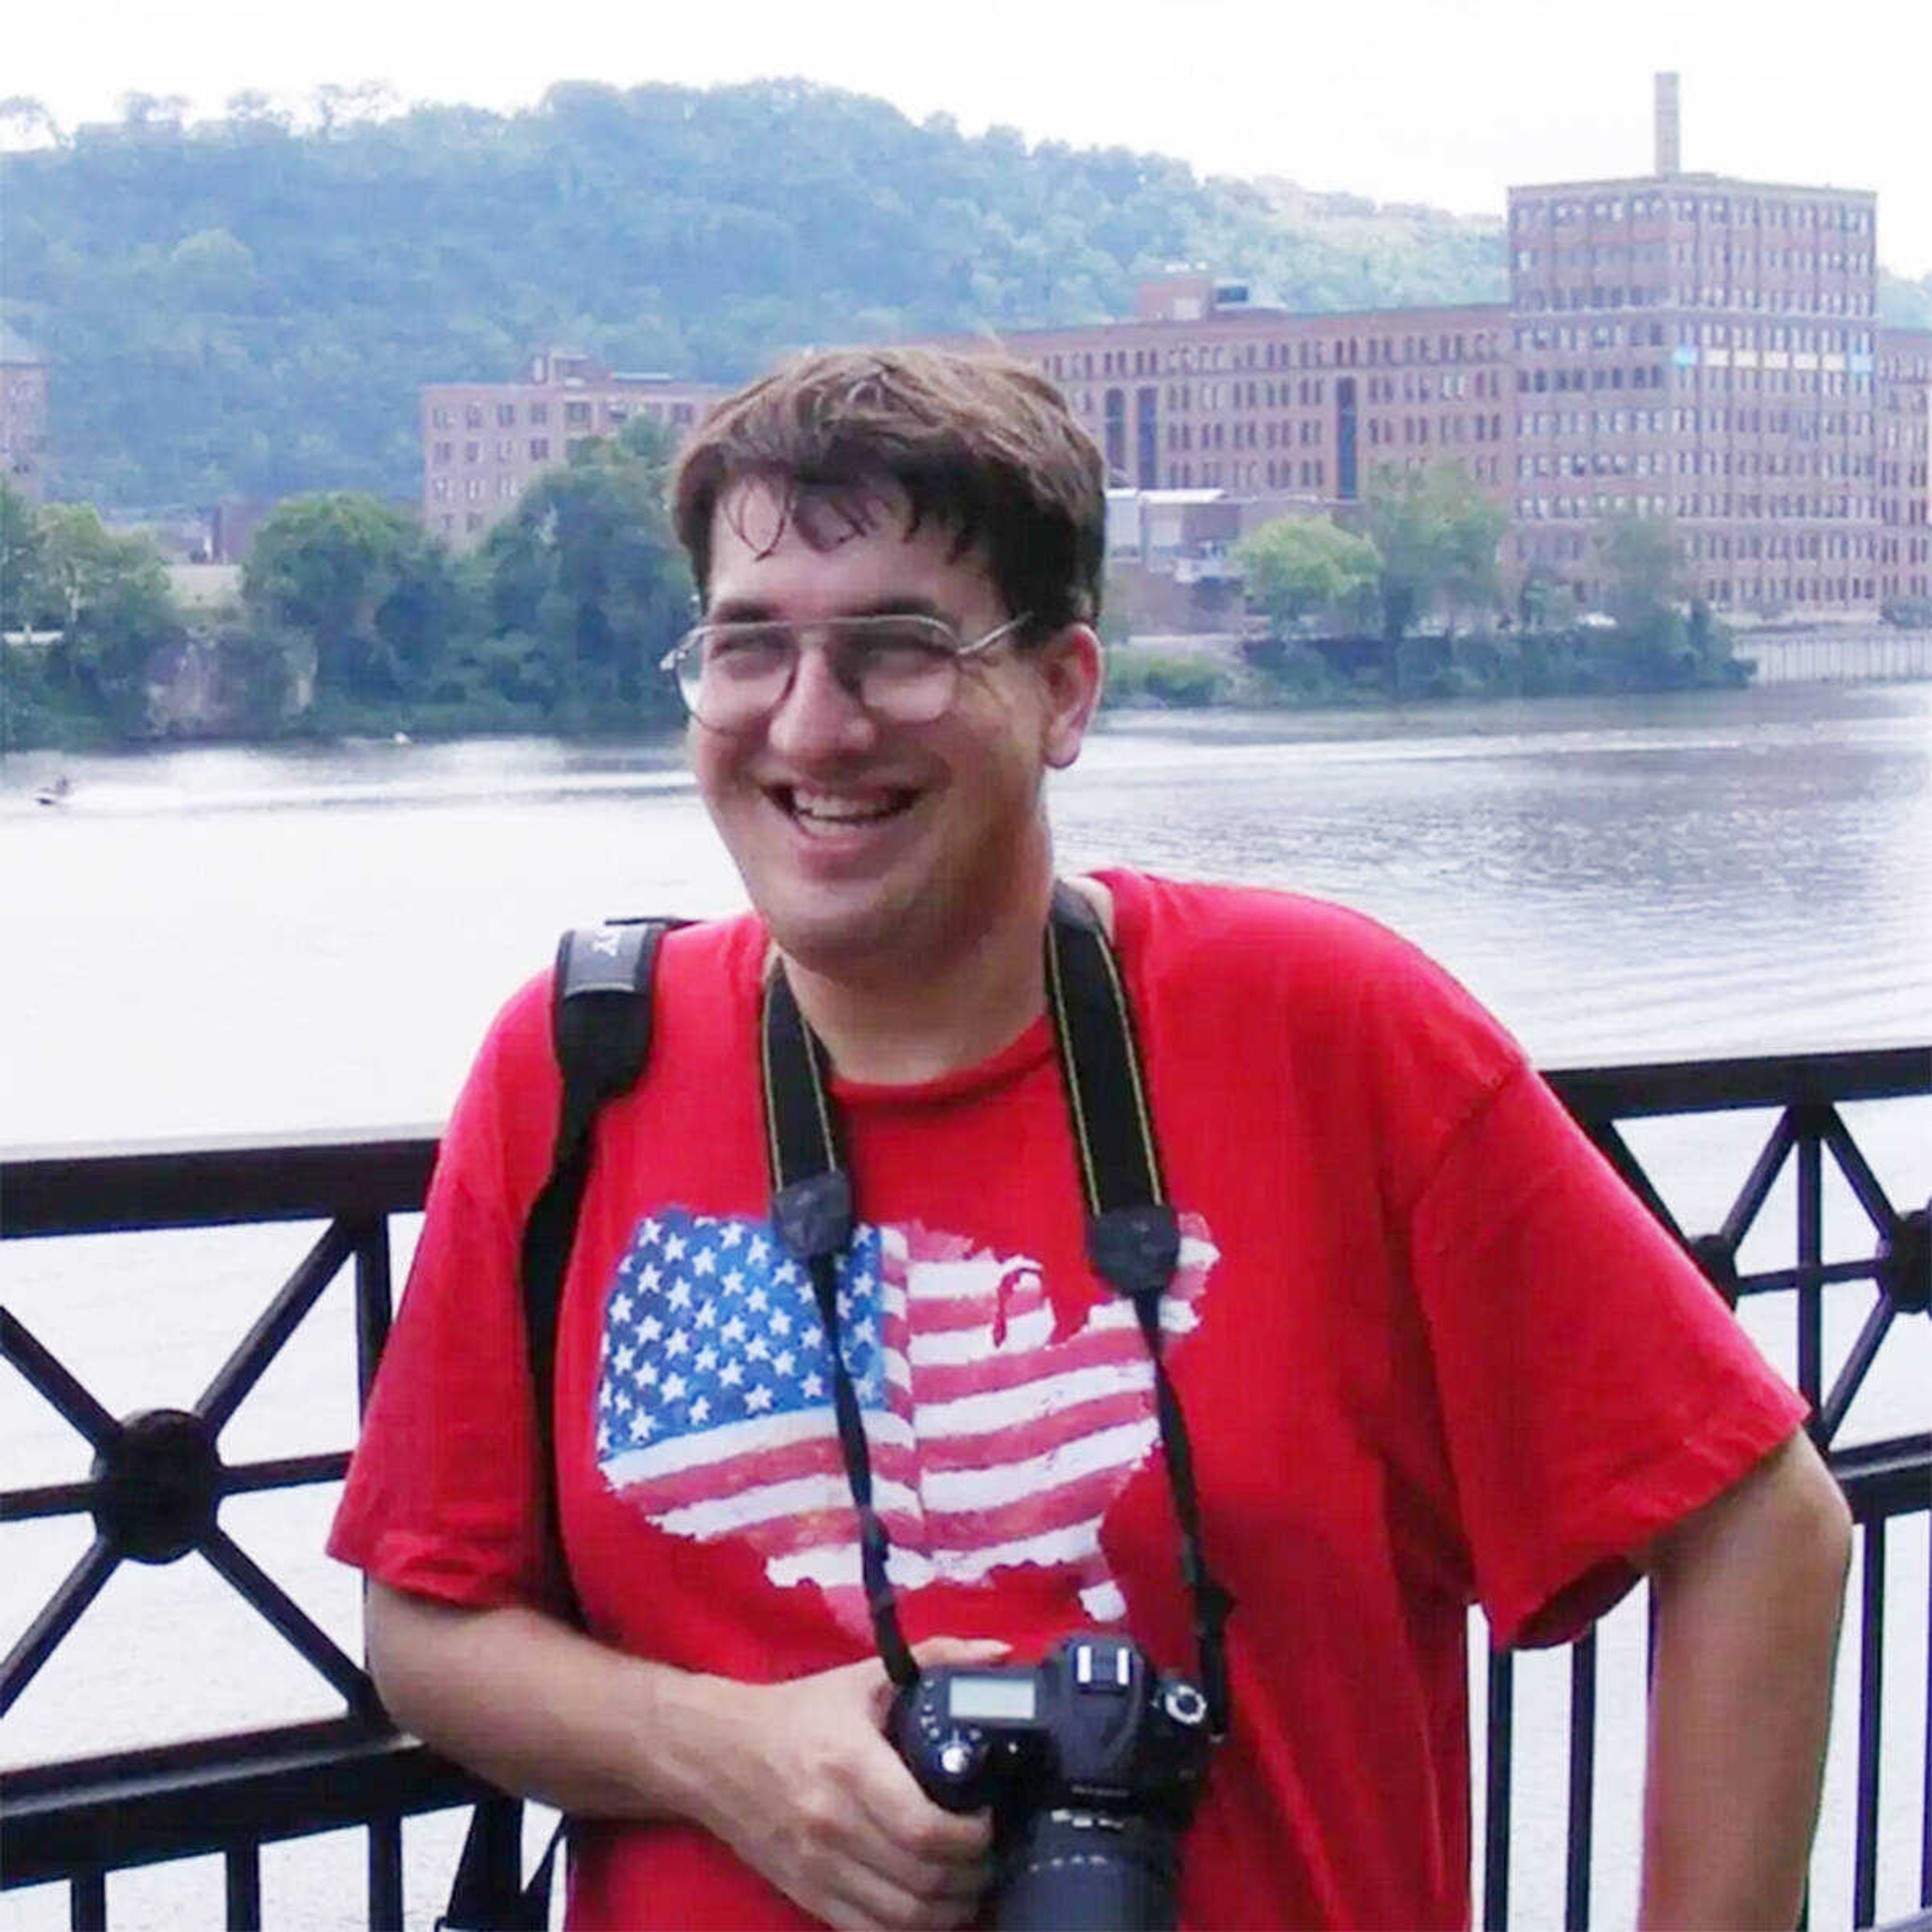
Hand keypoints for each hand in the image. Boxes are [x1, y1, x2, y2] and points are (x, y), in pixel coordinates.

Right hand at [700, 1637, 1007, 1930]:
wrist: (714, 1752)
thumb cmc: (797, 1713)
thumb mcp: (864, 1677)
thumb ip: (937, 1657)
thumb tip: (1000, 1653)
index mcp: (851, 1765)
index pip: (924, 1827)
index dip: (973, 1835)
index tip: (991, 1817)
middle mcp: (834, 1824)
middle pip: (923, 1879)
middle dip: (975, 1874)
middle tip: (993, 1854)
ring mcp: (818, 1868)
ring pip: (904, 1918)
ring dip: (952, 1909)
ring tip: (972, 1883)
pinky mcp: (806, 1895)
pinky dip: (912, 1930)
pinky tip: (932, 1908)